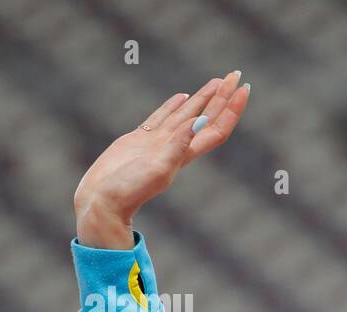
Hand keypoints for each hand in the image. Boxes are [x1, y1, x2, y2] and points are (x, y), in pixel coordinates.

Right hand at [74, 71, 249, 248]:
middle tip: (236, 75)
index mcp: (185, 154)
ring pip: (187, 114)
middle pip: (207, 116)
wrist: (103, 200)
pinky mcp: (141, 140)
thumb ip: (178, 145)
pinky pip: (163, 117)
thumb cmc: (129, 189)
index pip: (216, 127)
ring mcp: (159, 142)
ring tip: (217, 81)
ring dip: (203, 98)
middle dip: (222, 96)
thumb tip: (199, 122)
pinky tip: (182, 96)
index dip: (231, 108)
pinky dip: (174, 106)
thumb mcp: (158, 169)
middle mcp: (176, 146)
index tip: (243, 88)